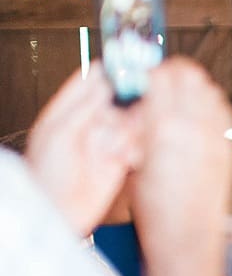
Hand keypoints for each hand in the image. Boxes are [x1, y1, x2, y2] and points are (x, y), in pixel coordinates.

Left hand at [23, 65, 142, 234]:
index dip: (111, 68)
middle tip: (141, 100)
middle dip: (129, 99)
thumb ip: (85, 107)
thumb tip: (106, 82)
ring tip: (122, 142)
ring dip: (131, 129)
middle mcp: (89, 122)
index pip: (91, 79)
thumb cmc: (47, 175)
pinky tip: (126, 157)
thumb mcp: (60, 133)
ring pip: (131, 121)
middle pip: (118, 98)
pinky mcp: (121, 160)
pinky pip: (138, 145)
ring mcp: (106, 141)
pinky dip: (137, 148)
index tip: (131, 62)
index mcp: (68, 110)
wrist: (58, 213)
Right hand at [129, 58, 231, 267]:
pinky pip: (223, 110)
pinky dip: (210, 105)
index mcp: (164, 128)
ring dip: (193, 87)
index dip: (148, 72)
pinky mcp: (229, 147)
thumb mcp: (134, 160)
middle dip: (172, 73)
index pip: (160, 75)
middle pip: (189, 74)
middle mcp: (195, 127)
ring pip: (210, 89)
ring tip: (177, 99)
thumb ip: (139, 126)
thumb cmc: (155, 207)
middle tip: (160, 81)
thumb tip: (139, 101)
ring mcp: (217, 136)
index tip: (141, 77)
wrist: (187, 236)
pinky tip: (197, 116)